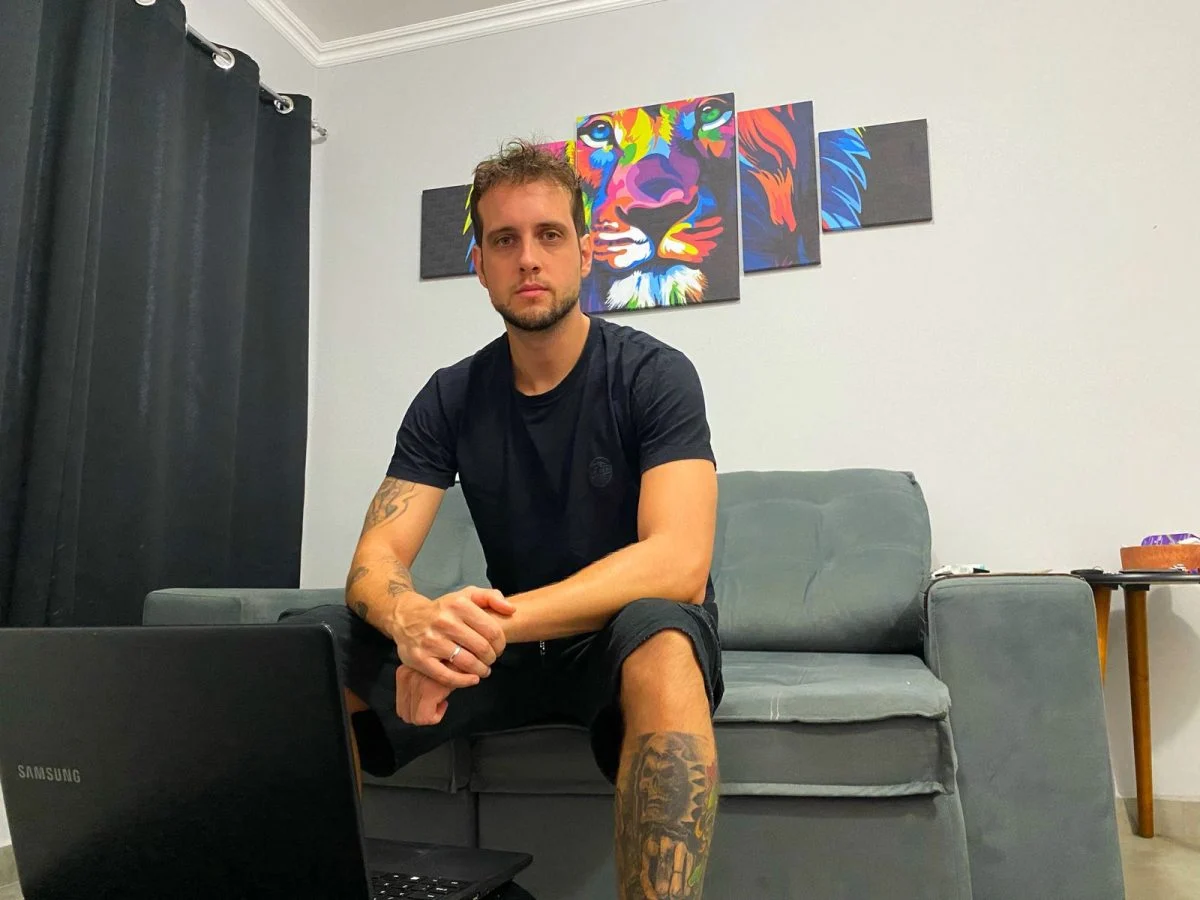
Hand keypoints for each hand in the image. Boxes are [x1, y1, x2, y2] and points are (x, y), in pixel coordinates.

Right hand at [386, 586, 514, 687]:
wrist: (406, 617)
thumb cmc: (443, 609)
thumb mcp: (466, 595)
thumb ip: (491, 597)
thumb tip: (511, 609)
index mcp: (459, 605)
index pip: (492, 631)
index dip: (501, 644)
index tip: (499, 648)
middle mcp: (445, 622)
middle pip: (482, 648)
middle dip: (492, 658)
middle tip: (491, 659)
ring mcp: (431, 641)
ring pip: (467, 663)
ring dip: (481, 670)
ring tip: (483, 670)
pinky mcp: (420, 659)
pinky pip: (447, 676)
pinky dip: (464, 681)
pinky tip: (472, 679)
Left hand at [395, 665, 453, 725]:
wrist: (469, 657)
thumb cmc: (451, 666)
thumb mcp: (428, 673)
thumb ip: (417, 686)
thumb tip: (412, 708)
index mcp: (403, 673)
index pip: (400, 707)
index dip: (416, 709)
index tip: (430, 701)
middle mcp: (406, 677)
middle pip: (404, 714)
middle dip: (421, 714)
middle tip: (436, 703)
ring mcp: (416, 684)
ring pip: (415, 718)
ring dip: (430, 713)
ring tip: (441, 700)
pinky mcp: (428, 690)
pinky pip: (426, 718)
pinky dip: (437, 716)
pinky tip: (445, 702)